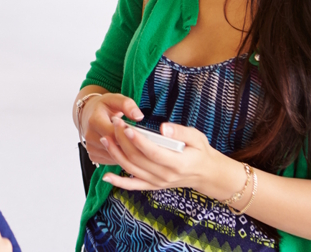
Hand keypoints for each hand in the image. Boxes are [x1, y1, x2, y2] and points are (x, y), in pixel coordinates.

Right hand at [80, 94, 143, 165]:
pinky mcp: (93, 155)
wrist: (88, 114)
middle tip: (139, 139)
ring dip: (125, 152)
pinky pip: (110, 161)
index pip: (114, 133)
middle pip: (114, 146)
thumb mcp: (114, 99)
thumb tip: (138, 116)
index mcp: (94, 121)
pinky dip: (119, 157)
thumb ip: (127, 105)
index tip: (138, 132)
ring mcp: (90, 147)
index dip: (128, 134)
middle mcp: (89, 136)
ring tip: (132, 143)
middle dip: (129, 144)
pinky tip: (123, 148)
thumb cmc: (103, 106)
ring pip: (114, 156)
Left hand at [100, 119, 229, 197]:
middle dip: (122, 141)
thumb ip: (181, 132)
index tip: (127, 128)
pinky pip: (133, 185)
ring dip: (116, 155)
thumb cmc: (200, 152)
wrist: (205, 173)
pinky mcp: (152, 185)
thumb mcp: (197, 138)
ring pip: (132, 170)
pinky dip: (118, 182)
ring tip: (106, 139)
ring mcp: (158, 182)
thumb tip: (163, 128)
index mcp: (178, 163)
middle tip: (114, 124)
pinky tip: (105, 176)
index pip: (153, 152)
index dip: (138, 141)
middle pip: (138, 159)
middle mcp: (165, 176)